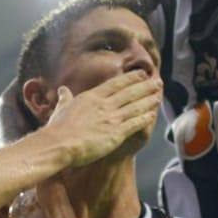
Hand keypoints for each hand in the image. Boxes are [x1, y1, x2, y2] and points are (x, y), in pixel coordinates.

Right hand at [44, 71, 160, 167]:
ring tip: (159, 96)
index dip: (131, 78)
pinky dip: (145, 118)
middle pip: (130, 92)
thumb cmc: (58, 128)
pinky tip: (152, 115)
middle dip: (146, 86)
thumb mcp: (61, 108)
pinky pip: (135, 124)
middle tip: (158, 81)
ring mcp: (112, 118)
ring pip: (136, 106)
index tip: (142, 73)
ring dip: (149, 100)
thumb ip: (66, 98)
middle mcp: (105, 104)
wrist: (60, 144)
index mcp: (92, 96)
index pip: (116, 83)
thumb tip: (63, 90)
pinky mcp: (116, 133)